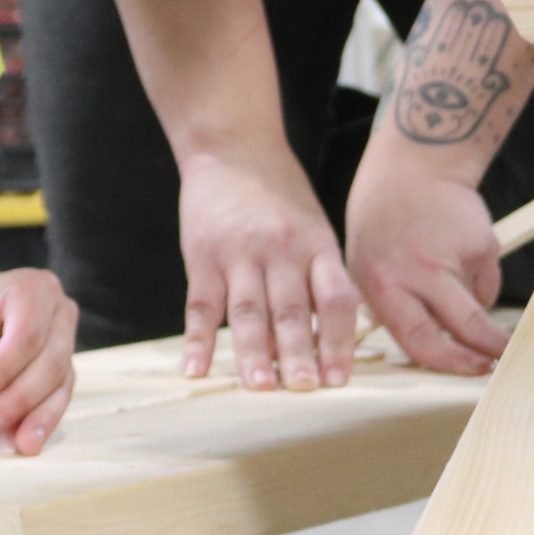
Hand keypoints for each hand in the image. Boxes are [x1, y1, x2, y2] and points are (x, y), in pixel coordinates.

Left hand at [0, 267, 76, 454]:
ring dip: (29, 417)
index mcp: (31, 287)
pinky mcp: (60, 371)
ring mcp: (64, 341)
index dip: (2, 370)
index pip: (26, 334)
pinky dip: (38, 421)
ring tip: (4, 443)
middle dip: (15, 401)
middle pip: (48, 362)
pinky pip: (56, 398)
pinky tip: (22, 442)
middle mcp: (58, 311)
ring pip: (57, 385)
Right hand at [178, 148, 359, 392]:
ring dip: (252, 351)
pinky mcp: (203, 255)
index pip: (335, 297)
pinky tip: (195, 367)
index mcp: (316, 245)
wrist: (233, 145)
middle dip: (298, 352)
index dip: (338, 339)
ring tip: (258, 386)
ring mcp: (239, 252)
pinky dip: (198, 338)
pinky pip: (201, 303)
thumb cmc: (280, 194)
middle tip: (303, 388)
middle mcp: (281, 250)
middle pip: (292, 308)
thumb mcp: (314, 227)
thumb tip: (324, 345)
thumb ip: (320, 279)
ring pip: (248, 309)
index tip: (338, 379)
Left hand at [345, 148, 509, 375]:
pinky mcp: (481, 243)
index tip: (469, 372)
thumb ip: (390, 305)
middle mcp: (416, 270)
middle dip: (486, 353)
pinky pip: (487, 282)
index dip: (449, 364)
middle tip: (499, 362)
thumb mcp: (366, 263)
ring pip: (481, 309)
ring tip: (487, 322)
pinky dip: (478, 282)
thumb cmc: (383, 218)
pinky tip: (460, 259)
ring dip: (490, 327)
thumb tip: (422, 349)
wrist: (412, 167)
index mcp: (381, 282)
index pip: (418, 340)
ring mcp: (452, 255)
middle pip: (463, 328)